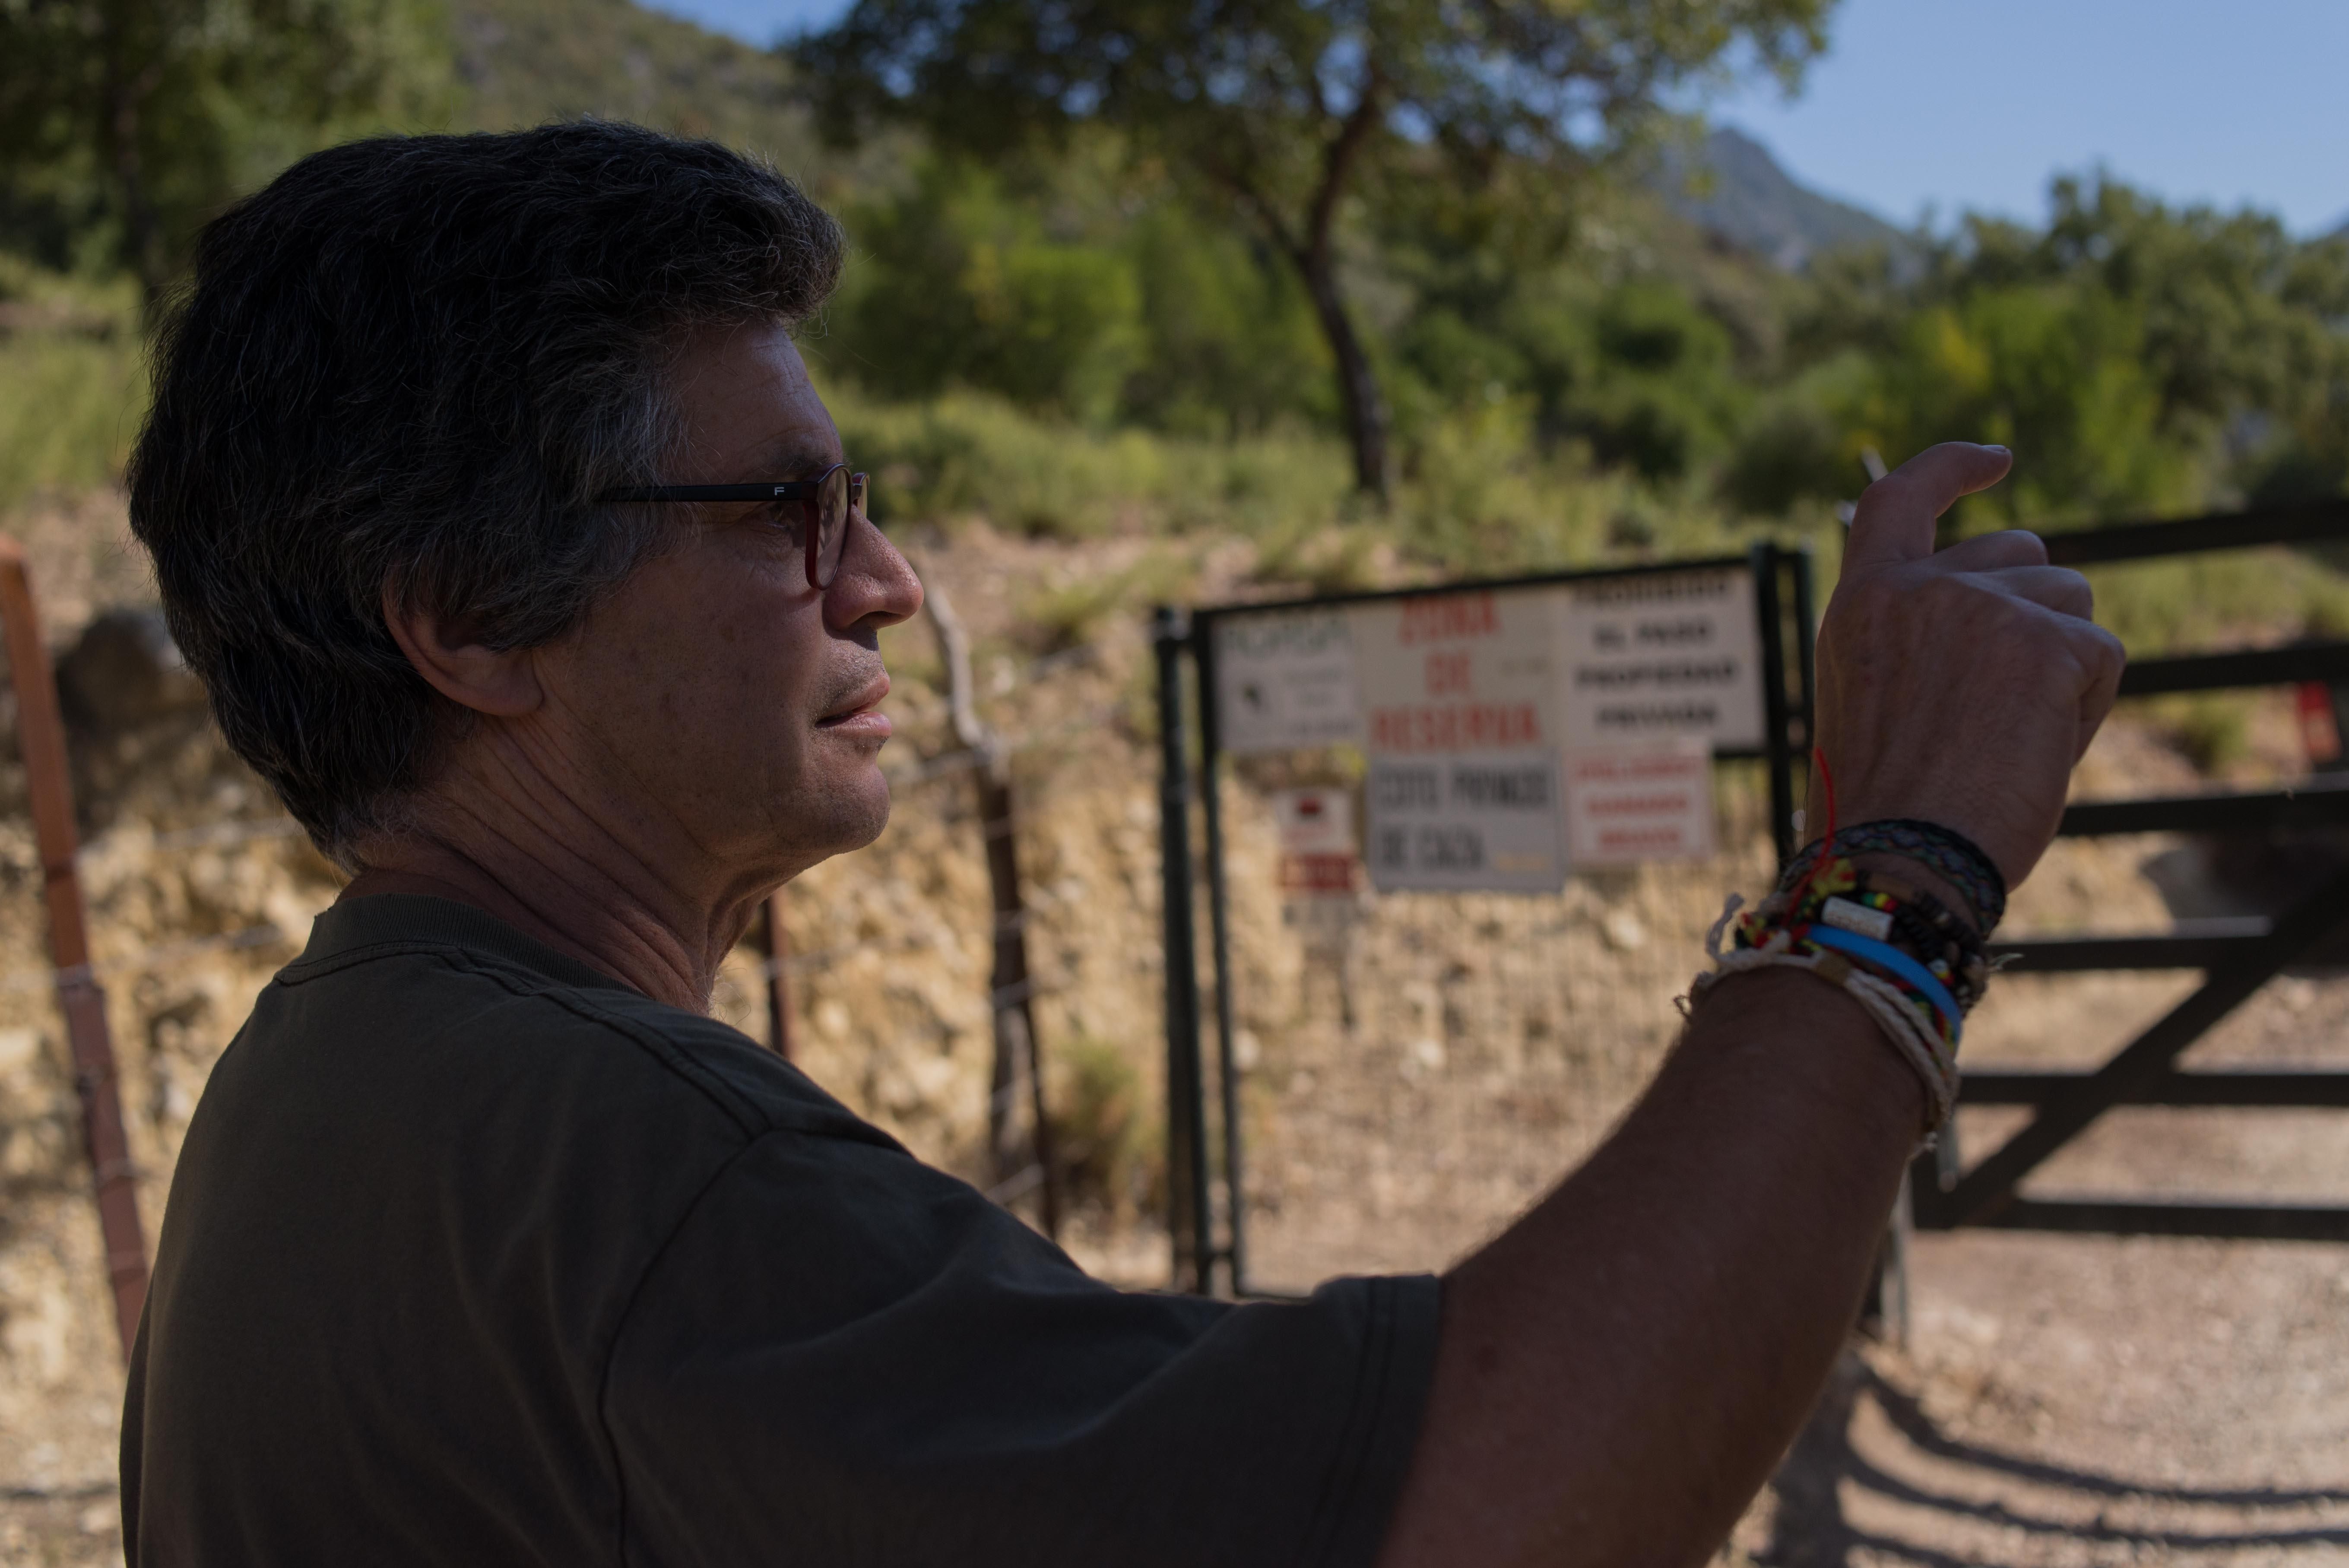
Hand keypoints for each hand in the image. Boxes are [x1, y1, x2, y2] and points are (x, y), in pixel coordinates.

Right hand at [1812, 442, 2124, 889]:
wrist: (1899, 864)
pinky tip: (2034, 754)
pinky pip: (2102, 658)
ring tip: (2006, 740)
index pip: (1900, 498)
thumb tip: (2019, 604)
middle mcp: (1918, 589)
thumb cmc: (1886, 807)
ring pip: (2071, 603)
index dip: (1951, 467)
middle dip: (2036, 615)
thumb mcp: (1876, 696)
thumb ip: (1922, 636)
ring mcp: (1983, 609)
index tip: (1997, 458)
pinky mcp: (2046, 644)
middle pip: (2022, 556)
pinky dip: (2085, 710)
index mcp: (1862, 603)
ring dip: (2061, 669)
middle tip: (1998, 708)